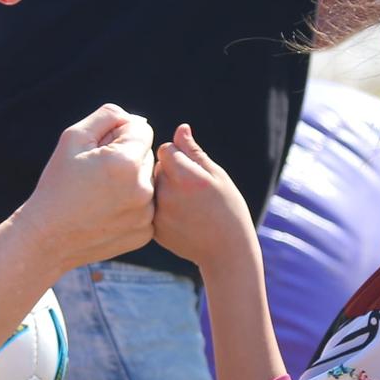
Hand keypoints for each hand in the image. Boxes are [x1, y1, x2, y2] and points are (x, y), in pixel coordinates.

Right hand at [16, 104, 155, 269]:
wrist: (47, 237)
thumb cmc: (57, 184)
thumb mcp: (74, 138)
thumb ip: (108, 116)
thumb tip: (138, 120)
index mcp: (126, 162)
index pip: (142, 129)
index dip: (117, 135)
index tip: (96, 152)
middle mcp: (143, 189)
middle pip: (146, 155)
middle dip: (125, 157)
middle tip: (95, 175)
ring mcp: (146, 215)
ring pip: (147, 181)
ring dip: (130, 180)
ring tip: (99, 194)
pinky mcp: (145, 232)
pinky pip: (146, 206)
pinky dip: (131, 205)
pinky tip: (106, 212)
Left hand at [152, 125, 255, 270]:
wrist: (226, 251)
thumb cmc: (228, 208)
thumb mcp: (216, 176)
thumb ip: (194, 151)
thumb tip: (180, 128)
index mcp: (184, 176)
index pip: (165, 149)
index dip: (179, 156)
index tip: (192, 169)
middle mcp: (166, 194)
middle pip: (156, 168)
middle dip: (170, 172)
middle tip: (191, 189)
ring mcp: (158, 213)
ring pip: (151, 187)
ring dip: (164, 189)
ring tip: (187, 204)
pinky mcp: (154, 228)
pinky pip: (151, 206)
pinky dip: (162, 208)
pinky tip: (181, 217)